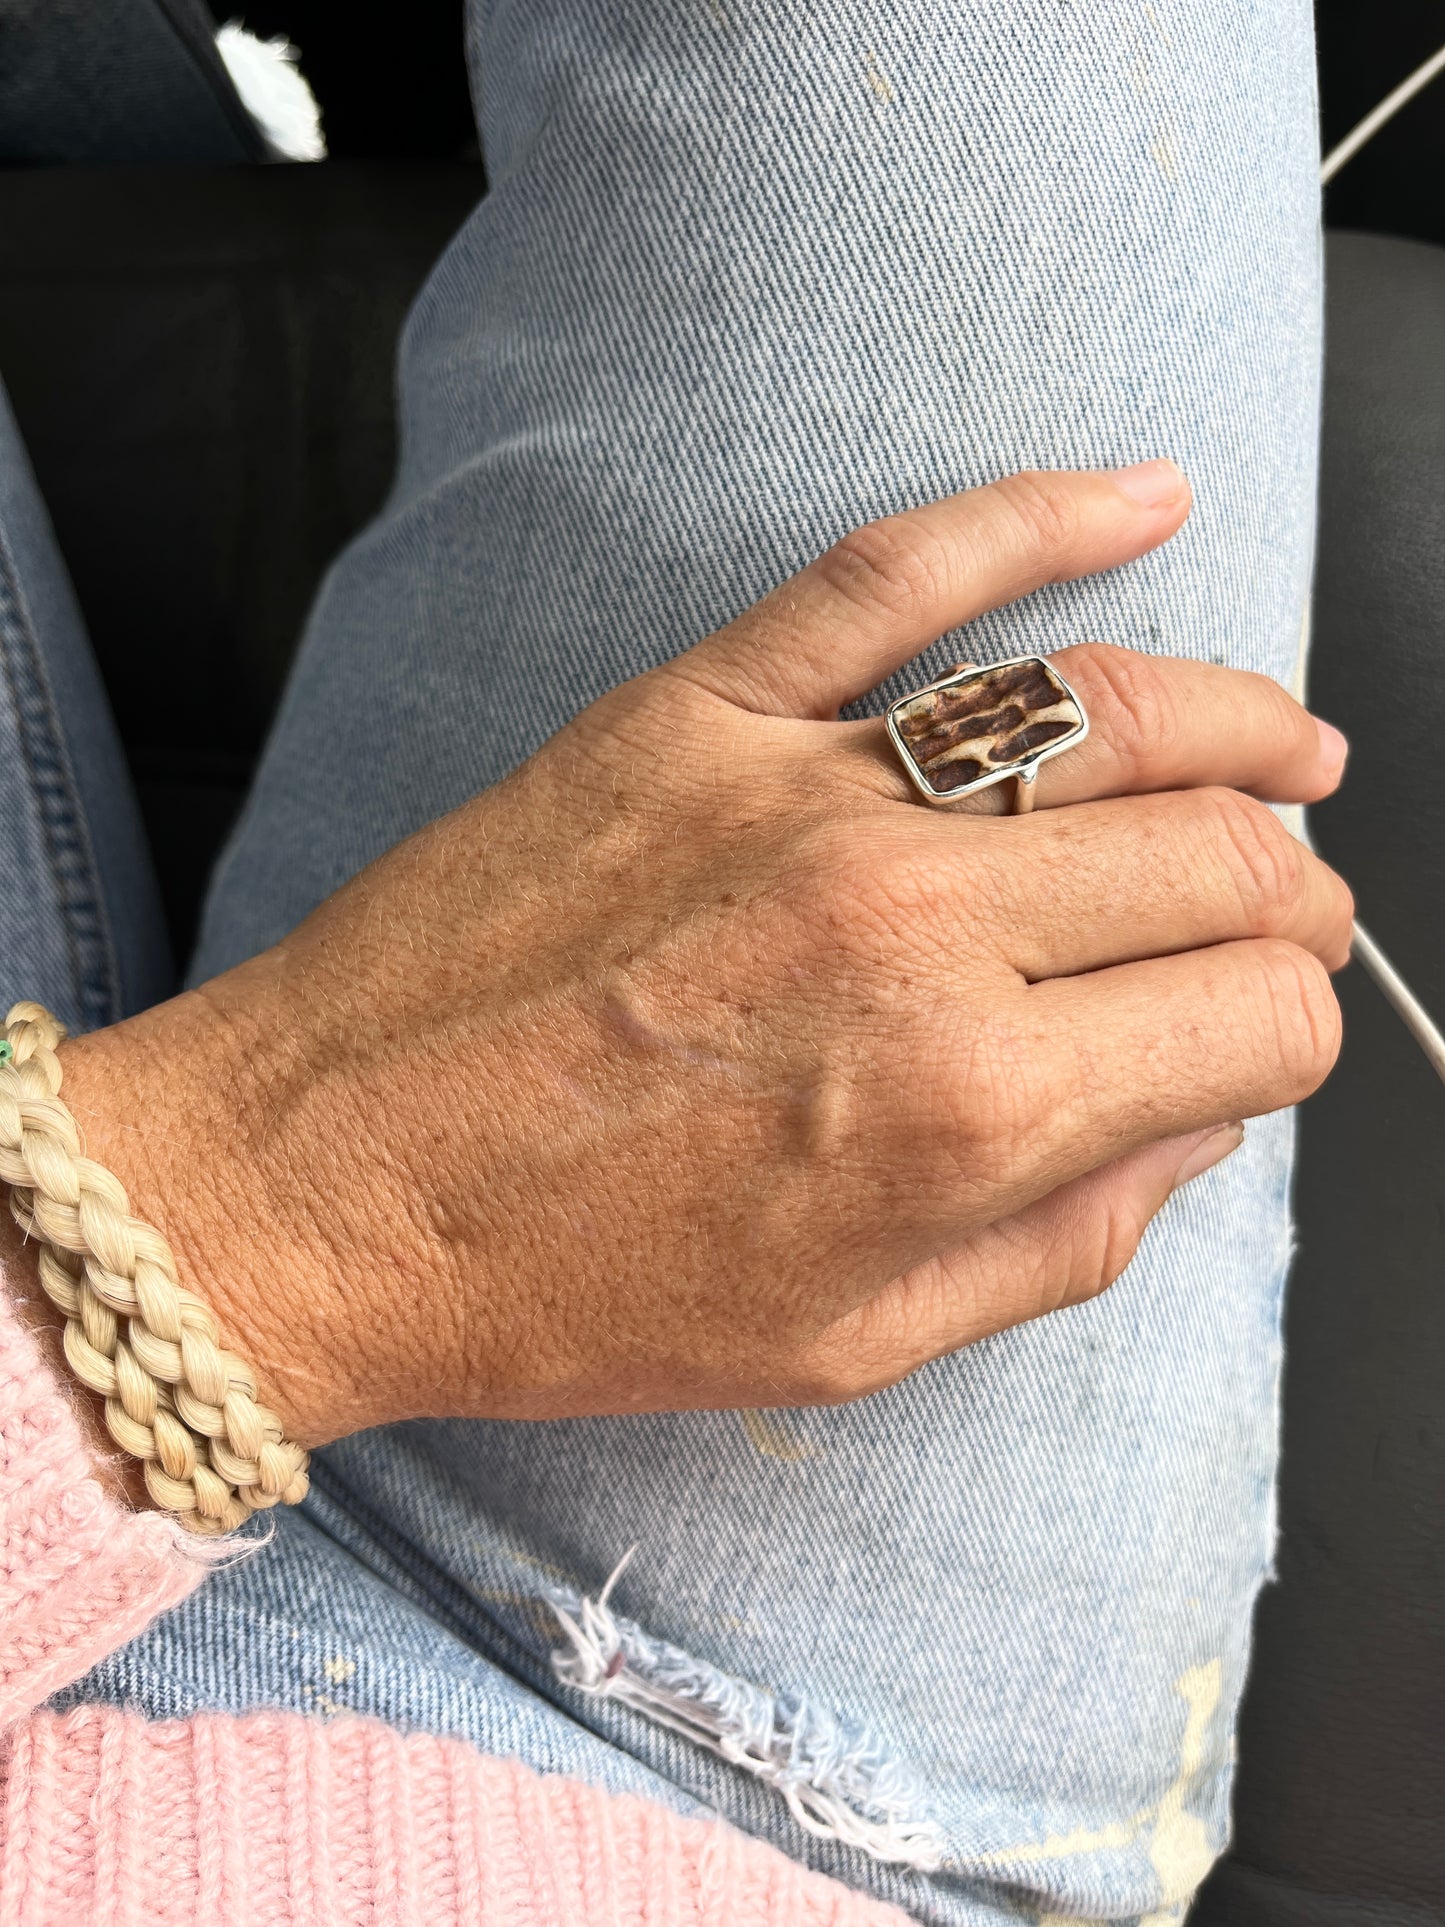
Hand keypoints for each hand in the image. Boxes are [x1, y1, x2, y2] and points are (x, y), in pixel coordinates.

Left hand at [53, 464, 1350, 1444]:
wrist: (319, 1192)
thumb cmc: (561, 1287)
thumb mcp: (848, 1341)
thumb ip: (1059, 1238)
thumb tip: (1189, 1124)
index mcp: (970, 1107)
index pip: (1255, 1018)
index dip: (1289, 1031)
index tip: (1260, 1034)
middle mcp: (915, 929)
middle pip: (1216, 857)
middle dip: (1291, 892)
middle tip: (1285, 909)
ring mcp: (805, 793)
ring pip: (1110, 703)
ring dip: (1240, 723)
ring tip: (1289, 747)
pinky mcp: (697, 709)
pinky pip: (905, 573)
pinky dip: (1042, 515)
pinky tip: (1141, 496)